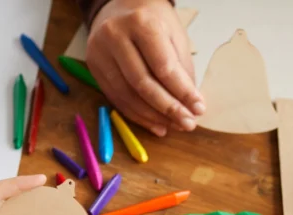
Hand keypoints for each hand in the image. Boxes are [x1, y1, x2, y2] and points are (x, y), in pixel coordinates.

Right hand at [88, 0, 203, 135]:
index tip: (198, 108)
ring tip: (173, 126)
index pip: (163, 66)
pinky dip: (137, 115)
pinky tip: (155, 124)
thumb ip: (181, 69)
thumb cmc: (153, 20)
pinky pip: (116, 98)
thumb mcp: (174, 36)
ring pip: (127, 95)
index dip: (182, 92)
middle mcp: (115, 36)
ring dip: (153, 116)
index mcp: (141, 23)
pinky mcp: (93, 67)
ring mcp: (100, 52)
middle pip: (143, 83)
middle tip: (187, 123)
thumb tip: (190, 105)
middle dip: (168, 108)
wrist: (121, 6)